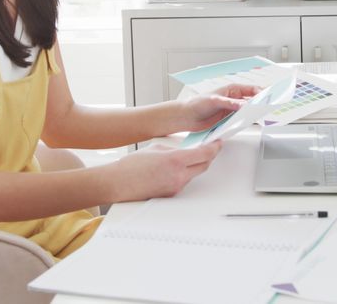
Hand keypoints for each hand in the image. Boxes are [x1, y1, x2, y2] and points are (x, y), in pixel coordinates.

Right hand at [107, 142, 222, 201]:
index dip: (215, 147)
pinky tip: (177, 168)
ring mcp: (176, 187)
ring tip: (189, 156)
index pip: (205, 154)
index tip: (217, 142)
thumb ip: (175, 148)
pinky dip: (185, 173)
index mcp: (175, 160)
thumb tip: (186, 148)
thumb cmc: (131, 166)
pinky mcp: (172, 194)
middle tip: (210, 147)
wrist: (119, 183)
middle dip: (209, 155)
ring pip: (195, 173)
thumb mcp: (156, 147)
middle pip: (204, 165)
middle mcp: (178, 176)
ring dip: (196, 164)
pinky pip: (185, 181)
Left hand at [174, 83, 261, 132]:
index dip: (261, 93)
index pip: (251, 89)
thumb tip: (243, 104)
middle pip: (252, 101)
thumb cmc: (197, 103)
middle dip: (260, 104)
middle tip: (266, 109)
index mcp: (232, 89)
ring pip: (247, 112)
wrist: (187, 117)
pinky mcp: (229, 121)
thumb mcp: (214, 100)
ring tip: (259, 117)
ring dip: (253, 114)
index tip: (267, 99)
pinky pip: (240, 121)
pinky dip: (245, 122)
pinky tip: (247, 124)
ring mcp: (232, 110)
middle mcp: (233, 99)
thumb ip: (229, 103)